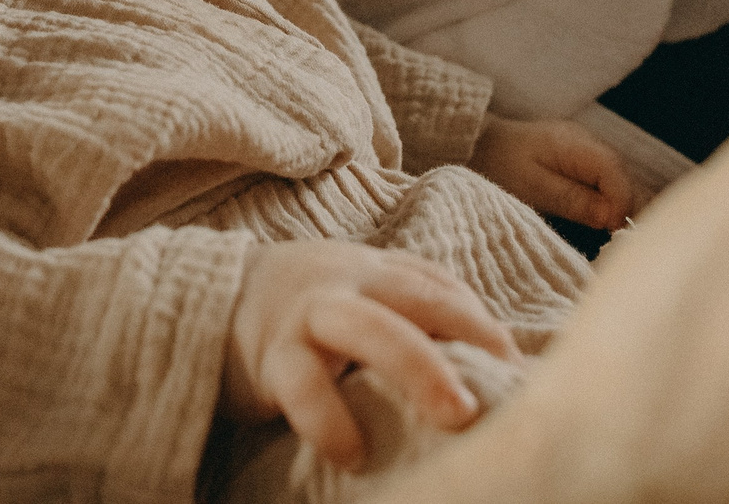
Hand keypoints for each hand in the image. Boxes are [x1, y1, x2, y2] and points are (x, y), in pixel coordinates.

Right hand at [222, 239, 515, 471]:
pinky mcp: (271, 355)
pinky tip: (352, 455)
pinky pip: (303, 385)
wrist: (209, 298)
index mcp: (376, 272)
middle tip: (508, 379)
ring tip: (456, 415)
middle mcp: (348, 284)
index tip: (520, 367)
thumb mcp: (357, 298)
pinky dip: (329, 420)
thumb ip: (407, 316)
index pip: (442, 287)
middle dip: (469, 334)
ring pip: (367, 328)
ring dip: (417, 367)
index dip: (485, 325)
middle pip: (417, 298)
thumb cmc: (304, 311)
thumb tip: (485, 371)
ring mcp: (309, 315)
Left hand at [469, 114, 631, 229]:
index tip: (613, 233)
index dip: (621, 205)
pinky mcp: (587, 161)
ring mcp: (591, 150)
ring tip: (611, 237)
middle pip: (626, 178)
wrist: (482, 144)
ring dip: (622, 209)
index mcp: (577, 145)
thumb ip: (573, 200)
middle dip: (628, 210)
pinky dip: (612, 204)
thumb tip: (612, 217)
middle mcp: (591, 143)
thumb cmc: (501, 165)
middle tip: (616, 241)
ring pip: (622, 182)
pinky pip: (610, 184)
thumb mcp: (533, 188)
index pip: (616, 173)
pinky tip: (604, 224)